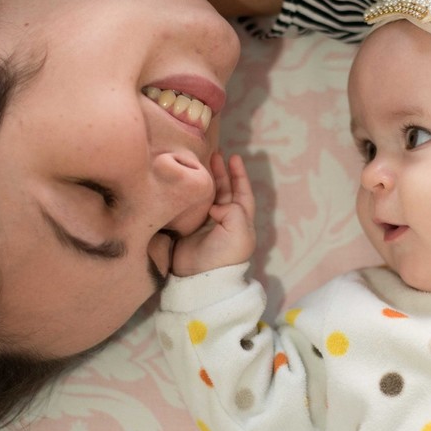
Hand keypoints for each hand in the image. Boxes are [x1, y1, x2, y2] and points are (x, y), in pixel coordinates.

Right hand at [171, 153, 256, 276]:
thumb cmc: (224, 254)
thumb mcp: (239, 230)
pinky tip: (188, 180)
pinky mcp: (190, 227)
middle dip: (221, 173)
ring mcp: (207, 224)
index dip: (239, 175)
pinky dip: (192, 191)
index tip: (234, 158)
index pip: (243, 193)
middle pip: (225, 191)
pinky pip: (193, 204)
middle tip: (214, 153)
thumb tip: (215, 206)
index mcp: (242, 221)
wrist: (200, 276)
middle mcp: (226, 220)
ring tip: (201, 161)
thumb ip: (233, 210)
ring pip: (209, 195)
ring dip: (207, 179)